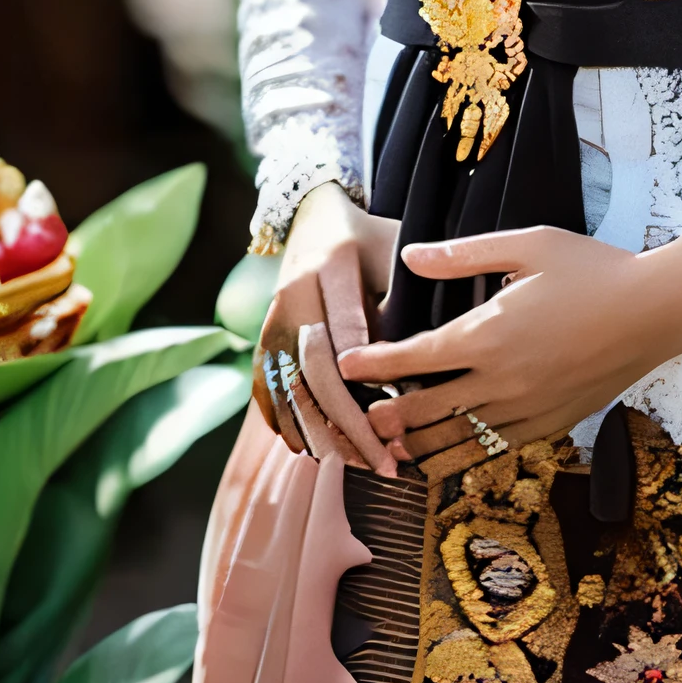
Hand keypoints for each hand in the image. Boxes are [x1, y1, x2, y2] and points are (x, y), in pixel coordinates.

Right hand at [254, 181, 399, 472]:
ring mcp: (273, 319)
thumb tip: (418, 359)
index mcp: (332, 264)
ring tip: (359, 465)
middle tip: (382, 458)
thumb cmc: (370, 238)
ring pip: (291, 386)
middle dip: (349, 418)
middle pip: (316, 365)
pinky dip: (289, 423)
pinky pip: (269, 389)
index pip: (343, 315)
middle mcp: (295, 294)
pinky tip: (316, 452)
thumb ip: (402, 294)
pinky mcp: (263, 338)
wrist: (312, 216)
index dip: (359, 355)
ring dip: (322, 432)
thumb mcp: (394, 248)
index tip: (384, 392)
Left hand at [339, 224, 681, 464]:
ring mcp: (526, 409)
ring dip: (420, 447)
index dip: (374, 364)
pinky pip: (496, 450)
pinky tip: (449, 459)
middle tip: (357, 421)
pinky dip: (465, 457)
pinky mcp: (550, 425)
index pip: (415, 358)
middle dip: (387, 417)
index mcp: (488, 334)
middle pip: (427, 410)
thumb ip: (464, 255)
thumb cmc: (591, 269)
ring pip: (458, 440)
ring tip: (392, 452)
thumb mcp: (527, 246)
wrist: (653, 312)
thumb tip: (410, 256)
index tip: (344, 367)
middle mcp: (501, 380)